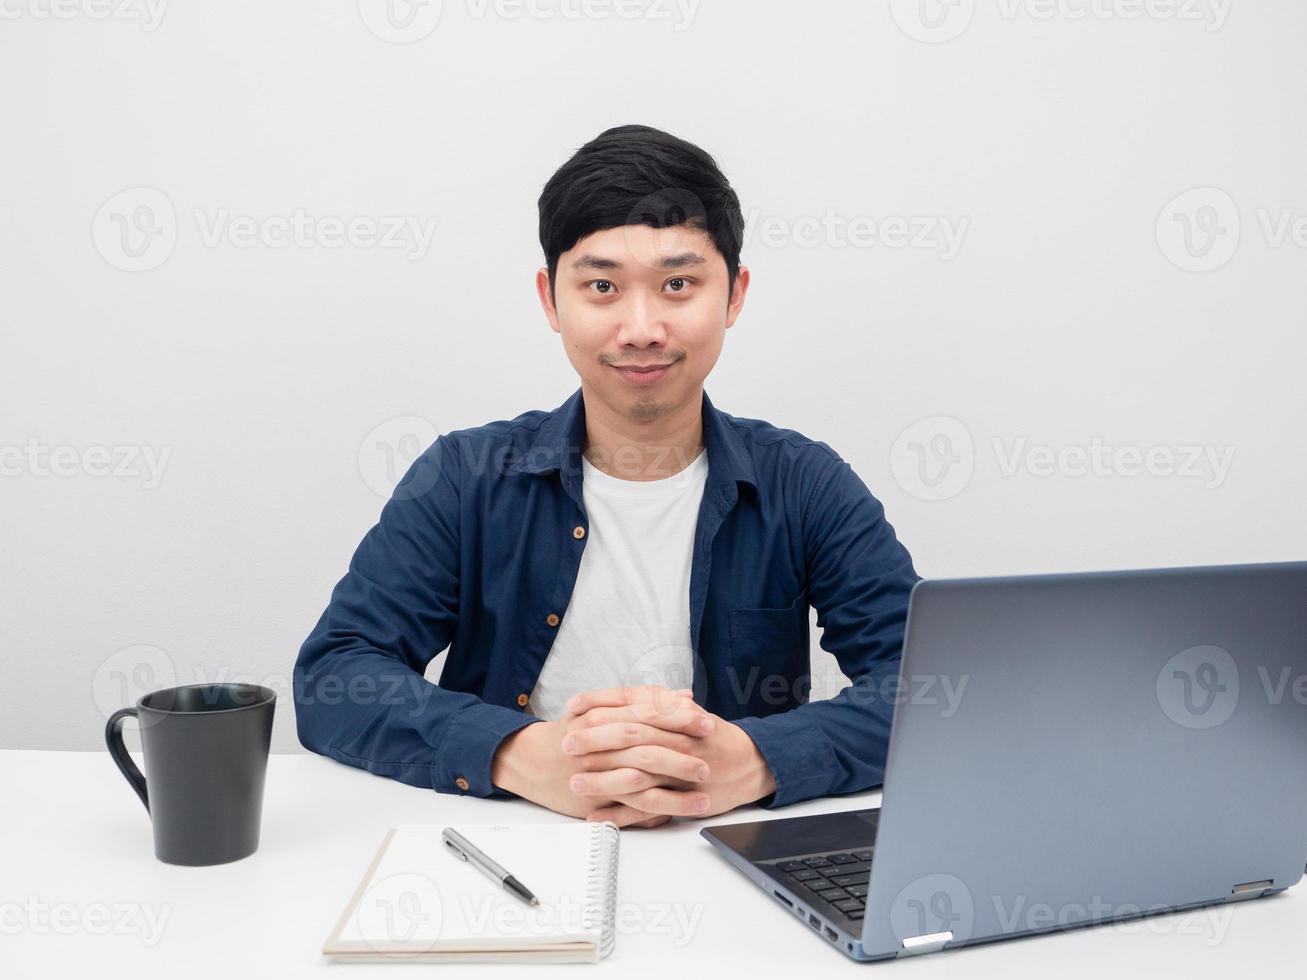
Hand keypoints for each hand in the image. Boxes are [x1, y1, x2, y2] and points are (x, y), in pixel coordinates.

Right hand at [490, 688, 713, 826]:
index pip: (648, 712)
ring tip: (706, 785)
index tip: (705, 722)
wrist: (533, 760)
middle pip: (648, 741)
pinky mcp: (599, 795)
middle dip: (683, 747)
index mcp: (606, 714)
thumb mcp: (606, 710)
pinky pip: (635, 803)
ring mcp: (599, 769)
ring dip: (677, 780)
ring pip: (644, 774)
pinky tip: (685, 809)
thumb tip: (685, 696)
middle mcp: (601, 740)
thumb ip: (647, 702)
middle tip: (711, 752)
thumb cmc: (575, 733)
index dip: (679, 718)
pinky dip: (663, 806)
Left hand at [564, 686, 777, 824]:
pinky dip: (620, 814)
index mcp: (675, 714)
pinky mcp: (682, 799)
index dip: (600, 701)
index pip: (632, 701)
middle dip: (594, 739)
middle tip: (566, 742)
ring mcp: (679, 771)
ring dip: (602, 779)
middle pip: (630, 735)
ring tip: (575, 782)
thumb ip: (655, 703)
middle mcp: (677, 739)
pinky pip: (647, 809)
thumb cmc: (710, 738)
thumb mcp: (685, 712)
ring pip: (636, 774)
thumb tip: (619, 698)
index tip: (573, 706)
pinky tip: (596, 816)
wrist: (750, 764)